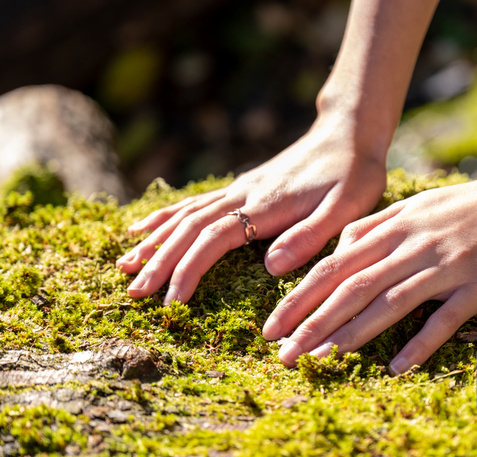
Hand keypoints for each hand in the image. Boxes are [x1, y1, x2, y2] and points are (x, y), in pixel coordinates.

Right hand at [116, 115, 386, 304]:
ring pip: (185, 215)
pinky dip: (165, 217)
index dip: (188, 270)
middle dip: (159, 262)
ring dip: (154, 241)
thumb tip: (270, 267)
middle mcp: (243, 195)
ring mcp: (238, 190)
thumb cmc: (353, 175)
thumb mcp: (346, 208)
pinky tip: (145, 227)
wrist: (348, 134)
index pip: (213, 239)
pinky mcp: (241, 188)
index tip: (171, 301)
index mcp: (265, 206)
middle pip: (189, 229)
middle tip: (133, 293)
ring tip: (124, 265)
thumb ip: (310, 236)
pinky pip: (194, 203)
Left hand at [262, 169, 476, 373]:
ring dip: (353, 333)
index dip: (300, 298)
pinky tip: (396, 366)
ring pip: (390, 301)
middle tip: (285, 354)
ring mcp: (446, 265)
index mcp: (392, 229)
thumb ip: (372, 229)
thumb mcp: (411, 207)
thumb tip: (337, 253)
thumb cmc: (465, 206)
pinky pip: (445, 316)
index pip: (335, 267)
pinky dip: (420, 341)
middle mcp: (412, 246)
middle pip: (353, 288)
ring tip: (323, 358)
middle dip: (314, 322)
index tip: (273, 326)